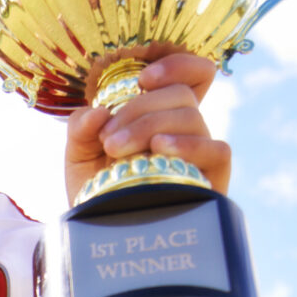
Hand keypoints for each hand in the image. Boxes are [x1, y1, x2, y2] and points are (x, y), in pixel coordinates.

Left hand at [62, 47, 227, 201]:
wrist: (100, 232)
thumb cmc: (96, 188)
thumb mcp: (79, 153)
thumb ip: (81, 128)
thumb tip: (97, 113)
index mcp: (161, 112)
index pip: (191, 74)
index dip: (177, 65)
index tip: (142, 80)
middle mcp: (186, 128)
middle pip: (182, 94)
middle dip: (139, 109)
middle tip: (108, 139)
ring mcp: (200, 153)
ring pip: (193, 117)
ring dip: (150, 127)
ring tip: (118, 151)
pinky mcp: (211, 180)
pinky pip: (217, 149)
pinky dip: (188, 144)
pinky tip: (159, 150)